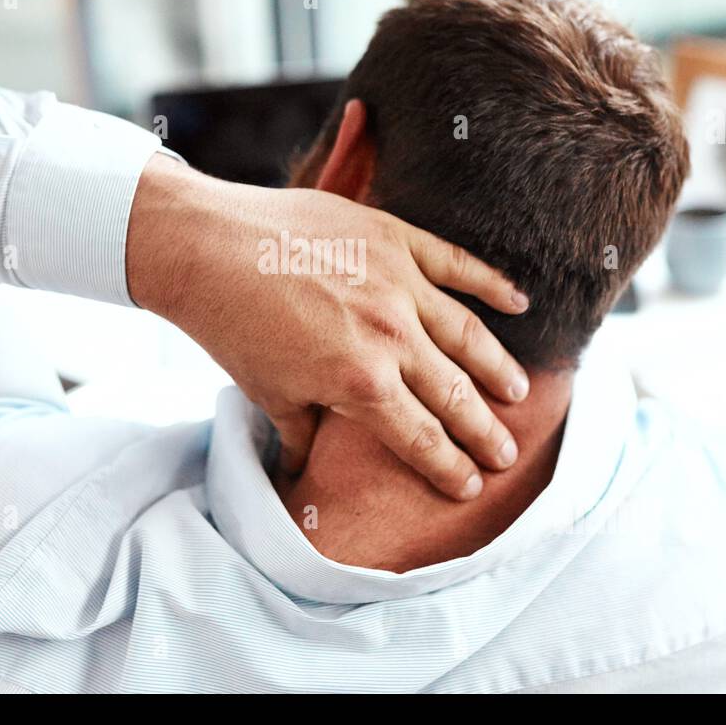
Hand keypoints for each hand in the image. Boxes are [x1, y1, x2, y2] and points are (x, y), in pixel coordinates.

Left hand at [127, 156, 529, 500]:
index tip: (471, 485)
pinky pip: (455, 263)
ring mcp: (398, 283)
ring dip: (498, 367)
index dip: (450, 467)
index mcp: (360, 383)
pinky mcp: (393, 239)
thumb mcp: (267, 392)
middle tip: (507, 453)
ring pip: (467, 334)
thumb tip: (306, 472)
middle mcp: (390, 337)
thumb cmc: (229, 326)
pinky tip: (520, 302)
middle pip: (454, 394)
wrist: (204, 247)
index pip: (420, 437)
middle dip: (484, 431)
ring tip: (520, 393)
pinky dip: (491, 282)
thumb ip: (303, 432)